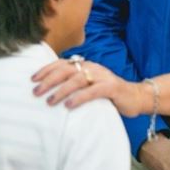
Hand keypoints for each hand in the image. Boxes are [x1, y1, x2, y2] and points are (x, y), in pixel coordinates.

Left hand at [31, 57, 147, 116]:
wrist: (136, 97)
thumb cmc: (108, 94)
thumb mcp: (89, 86)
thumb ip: (74, 84)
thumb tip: (49, 91)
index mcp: (86, 65)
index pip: (62, 63)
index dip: (46, 70)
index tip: (32, 79)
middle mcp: (93, 67)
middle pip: (66, 69)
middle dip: (49, 80)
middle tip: (35, 92)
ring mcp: (103, 76)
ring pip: (77, 79)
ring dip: (61, 90)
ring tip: (49, 101)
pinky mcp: (112, 87)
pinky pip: (93, 91)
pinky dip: (79, 97)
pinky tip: (69, 105)